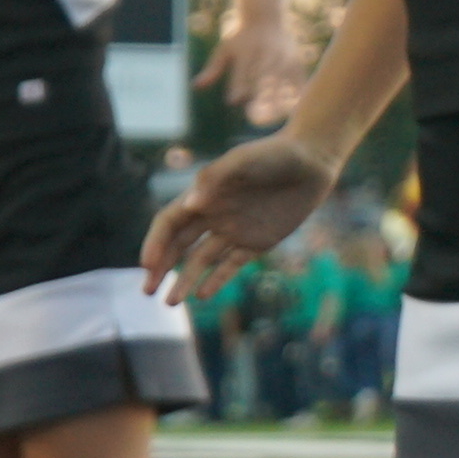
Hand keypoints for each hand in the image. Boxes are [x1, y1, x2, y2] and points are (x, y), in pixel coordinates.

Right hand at [141, 132, 336, 304]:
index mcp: (204, 195)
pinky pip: (232, 266)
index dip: (155, 243)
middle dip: (161, 268)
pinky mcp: (257, 243)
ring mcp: (235, 230)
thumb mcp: (244, 161)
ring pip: (202, 261)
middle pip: (179, 246)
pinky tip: (202, 296)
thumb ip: (216, 178)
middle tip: (147, 291)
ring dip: (185, 281)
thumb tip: (190, 204)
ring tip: (171, 303)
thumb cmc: (274, 154)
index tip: (148, 265)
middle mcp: (214, 215)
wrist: (312, 161)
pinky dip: (217, 281)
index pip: (169, 223)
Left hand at [197, 9, 305, 128]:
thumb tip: (196, 86)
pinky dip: (296, 96)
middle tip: (255, 119)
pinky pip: (298, 82)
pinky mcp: (297, 62)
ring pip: (283, 81)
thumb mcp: (224, 50)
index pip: (242, 71)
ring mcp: (284, 58)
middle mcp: (266, 54)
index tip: (232, 101)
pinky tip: (292, 112)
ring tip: (275, 119)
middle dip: (260, 97)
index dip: (237, 86)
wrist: (266, 18)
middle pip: (264, 78)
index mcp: (246, 51)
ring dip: (279, 101)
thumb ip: (212, 70)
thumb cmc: (241, 40)